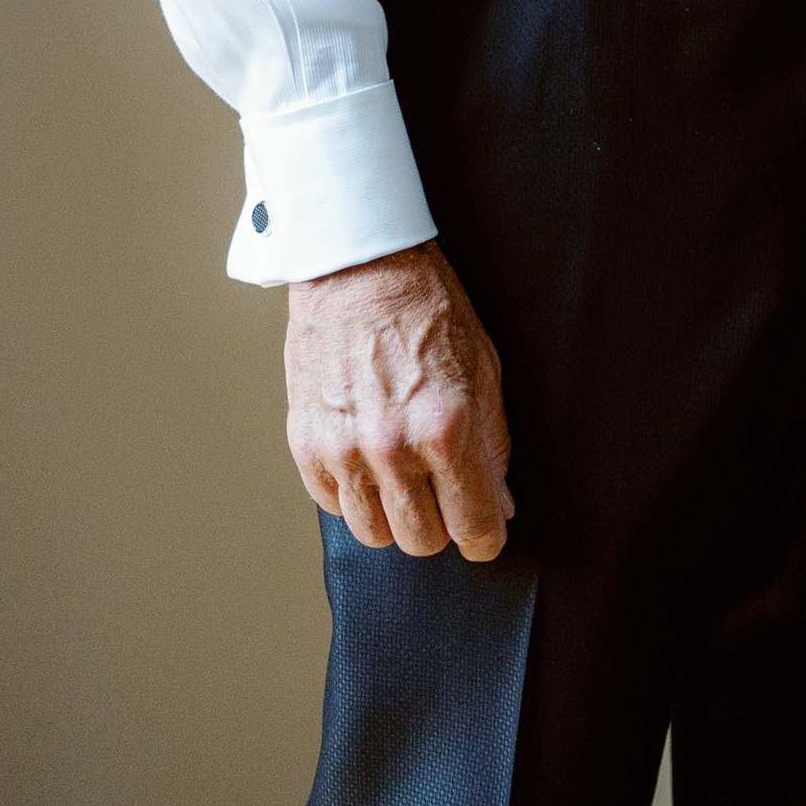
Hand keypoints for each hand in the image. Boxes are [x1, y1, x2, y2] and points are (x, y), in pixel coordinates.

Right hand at [285, 240, 514, 560]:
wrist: (358, 265)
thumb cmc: (426, 306)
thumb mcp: (483, 366)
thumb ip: (492, 443)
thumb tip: (499, 504)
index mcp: (446, 426)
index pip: (472, 524)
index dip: (485, 538)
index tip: (485, 535)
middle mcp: (392, 446)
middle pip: (421, 540)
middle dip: (441, 525)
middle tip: (444, 494)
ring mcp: (344, 448)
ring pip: (374, 534)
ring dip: (394, 515)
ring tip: (403, 476)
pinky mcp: (306, 444)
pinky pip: (334, 505)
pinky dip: (354, 493)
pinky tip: (367, 458)